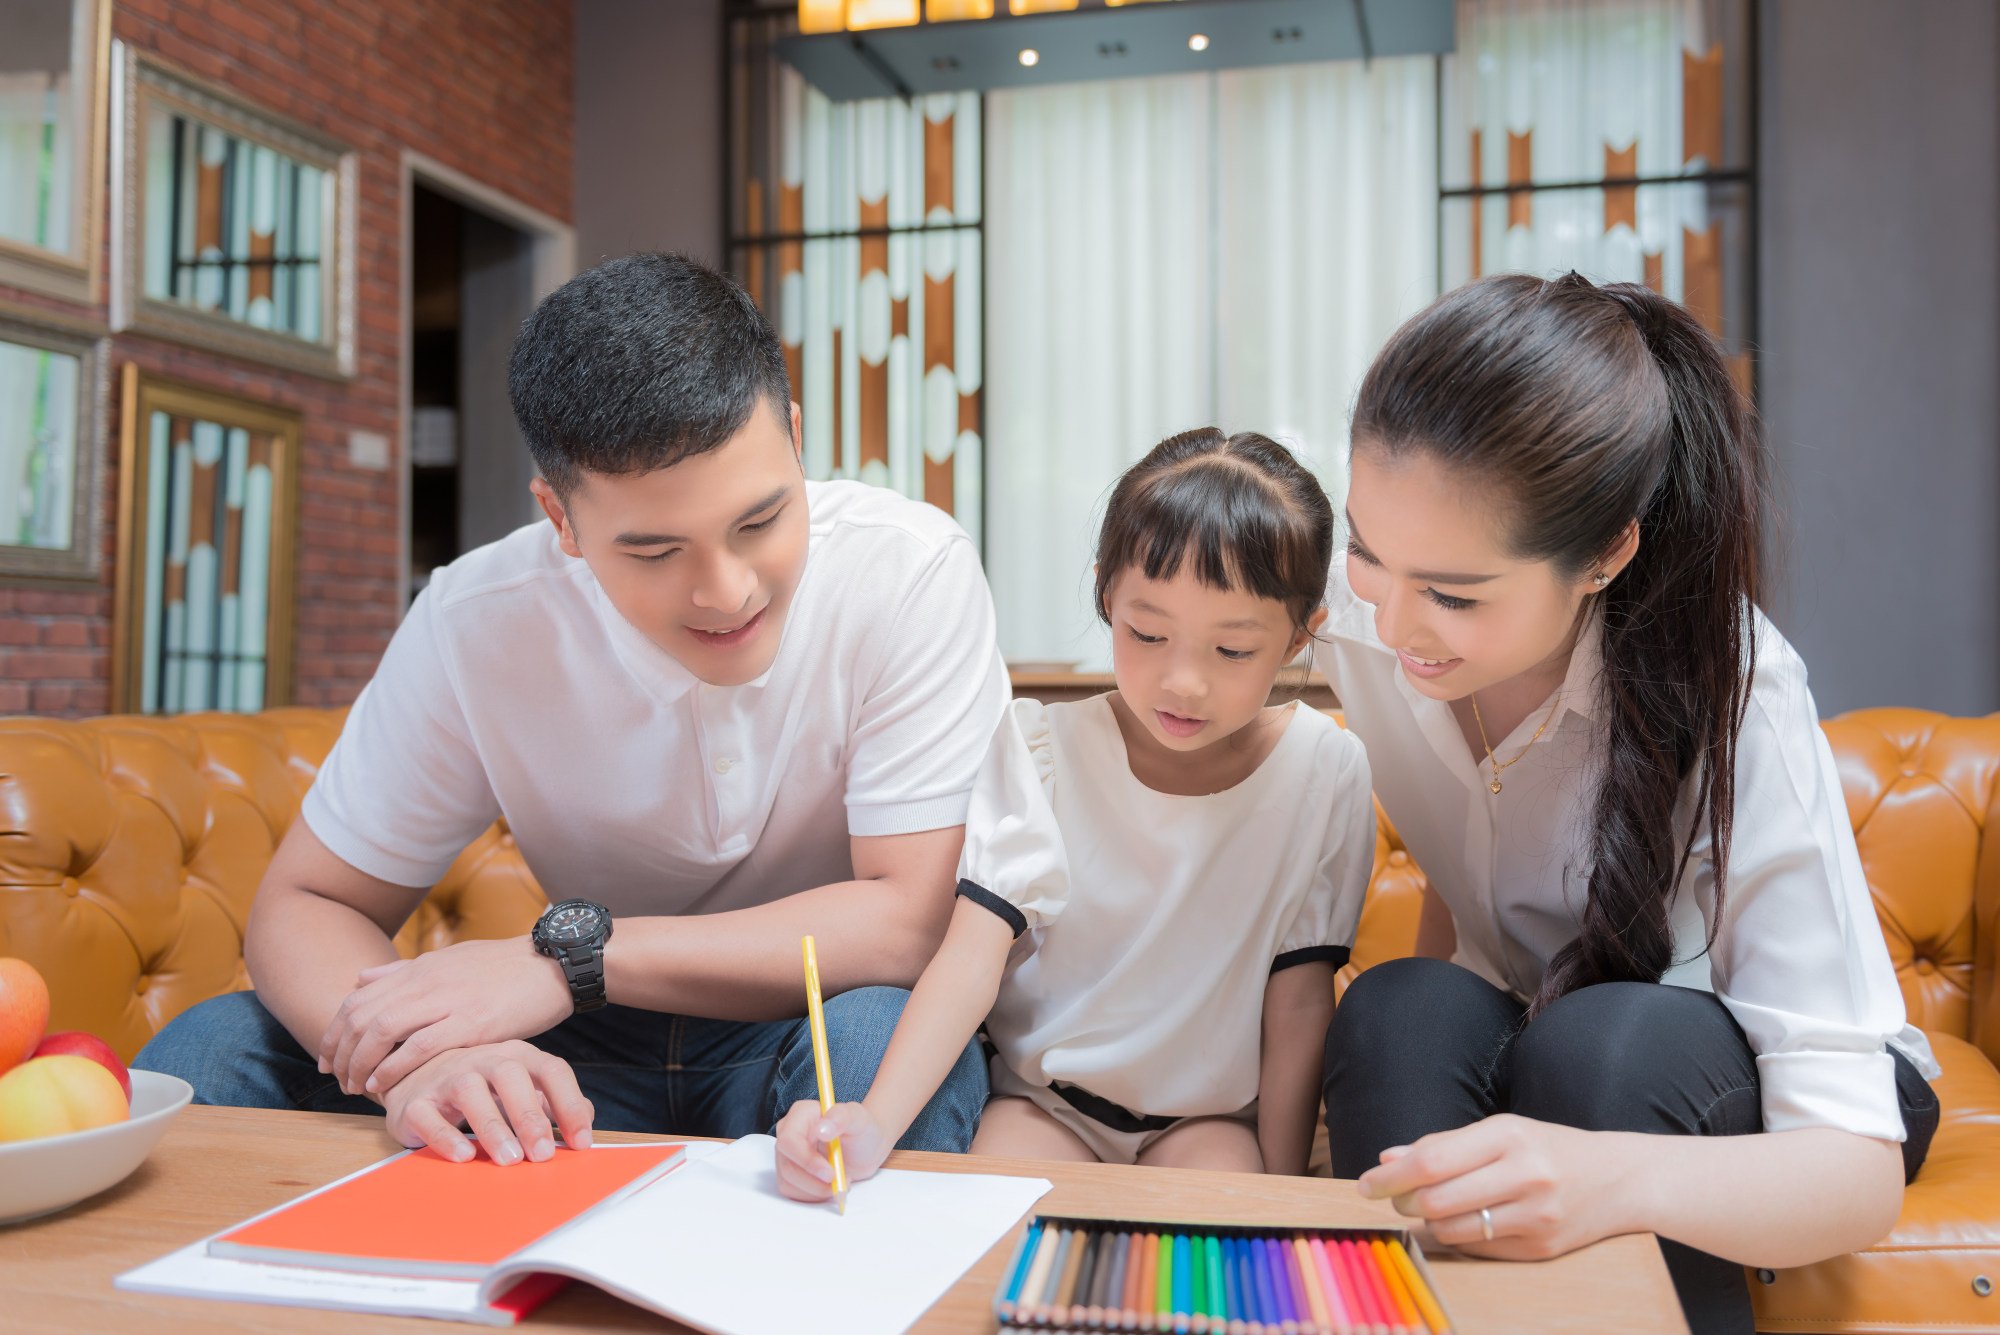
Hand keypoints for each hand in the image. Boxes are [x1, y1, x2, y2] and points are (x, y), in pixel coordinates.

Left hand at [318, 937, 571, 1096]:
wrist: (553, 964)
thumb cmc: (503, 967)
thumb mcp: (449, 958)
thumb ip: (403, 971)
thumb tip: (362, 976)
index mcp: (420, 968)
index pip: (359, 998)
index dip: (334, 1030)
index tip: (329, 1057)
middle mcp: (426, 981)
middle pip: (363, 1016)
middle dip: (341, 1051)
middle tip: (337, 1078)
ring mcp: (447, 1000)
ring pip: (383, 1030)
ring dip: (361, 1063)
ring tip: (356, 1087)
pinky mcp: (471, 1022)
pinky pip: (419, 1046)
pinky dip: (393, 1066)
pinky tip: (384, 1084)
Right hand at [382, 1040, 594, 1164]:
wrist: (413, 1080)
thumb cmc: (480, 1088)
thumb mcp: (520, 1090)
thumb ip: (553, 1103)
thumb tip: (586, 1122)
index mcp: (517, 1056)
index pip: (551, 1070)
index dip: (570, 1104)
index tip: (582, 1142)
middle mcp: (483, 1059)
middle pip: (510, 1076)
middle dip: (530, 1115)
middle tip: (543, 1154)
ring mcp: (446, 1077)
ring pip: (470, 1092)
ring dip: (492, 1126)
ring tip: (509, 1159)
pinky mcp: (415, 1102)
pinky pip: (428, 1116)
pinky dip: (445, 1137)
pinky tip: (464, 1156)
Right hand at [773, 1099, 893, 1202]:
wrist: (865, 1148)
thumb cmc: (862, 1130)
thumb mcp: (859, 1119)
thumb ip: (842, 1117)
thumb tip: (821, 1129)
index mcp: (800, 1113)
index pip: (789, 1140)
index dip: (806, 1160)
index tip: (830, 1173)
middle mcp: (787, 1132)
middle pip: (787, 1164)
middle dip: (814, 1180)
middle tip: (840, 1181)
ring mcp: (786, 1154)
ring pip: (789, 1181)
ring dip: (817, 1189)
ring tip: (841, 1180)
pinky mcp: (788, 1173)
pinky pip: (792, 1191)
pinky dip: (814, 1195)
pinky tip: (830, 1186)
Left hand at [1357, 1114, 1637, 1260]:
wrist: (1620, 1179)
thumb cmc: (1549, 1148)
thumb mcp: (1502, 1130)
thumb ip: (1444, 1144)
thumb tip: (1388, 1158)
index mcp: (1509, 1135)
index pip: (1432, 1160)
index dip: (1391, 1176)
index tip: (1368, 1183)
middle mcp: (1525, 1174)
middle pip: (1437, 1200)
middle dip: (1404, 1202)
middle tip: (1395, 1198)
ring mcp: (1536, 1215)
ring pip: (1453, 1229)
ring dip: (1429, 1222)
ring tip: (1429, 1208)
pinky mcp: (1541, 1248)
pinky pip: (1478, 1248)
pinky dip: (1459, 1236)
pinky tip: (1462, 1221)